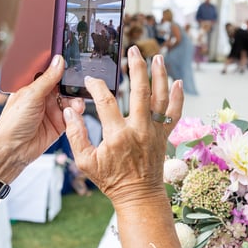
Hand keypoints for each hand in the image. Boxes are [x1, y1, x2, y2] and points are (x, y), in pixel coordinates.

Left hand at [0, 55, 83, 180]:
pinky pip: (72, 116)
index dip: (62, 69)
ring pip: (71, 101)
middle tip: (79, 85)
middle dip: (72, 86)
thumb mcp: (31, 95)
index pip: (51, 73)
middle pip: (64, 87)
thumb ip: (47, 79)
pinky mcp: (59, 125)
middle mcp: (43, 98)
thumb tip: (58, 61)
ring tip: (76, 104)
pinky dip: (76, 114)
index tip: (74, 64)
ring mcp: (51, 111)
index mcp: (33, 87)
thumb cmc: (12, 123)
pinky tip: (74, 113)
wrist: (12, 150)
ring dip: (75, 101)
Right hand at [63, 46, 183, 207]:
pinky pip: (174, 113)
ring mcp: (154, 132)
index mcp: (117, 135)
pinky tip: (178, 82)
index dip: (97, 87)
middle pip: (140, 91)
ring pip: (160, 98)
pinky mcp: (164, 136)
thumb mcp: (85, 162)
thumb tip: (69, 110)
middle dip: (136, 67)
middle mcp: (139, 130)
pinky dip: (177, 98)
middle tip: (133, 50)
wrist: (139, 196)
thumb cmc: (111, 180)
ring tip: (157, 57)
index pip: (106, 101)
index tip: (91, 80)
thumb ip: (75, 135)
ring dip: (160, 76)